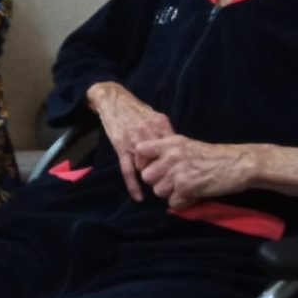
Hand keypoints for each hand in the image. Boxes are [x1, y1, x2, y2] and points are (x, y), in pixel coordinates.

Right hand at [86, 82, 174, 201]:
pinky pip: (128, 170)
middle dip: (166, 174)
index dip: (178, 163)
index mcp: (160, 124)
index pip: (174, 148)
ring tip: (157, 189)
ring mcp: (134, 142)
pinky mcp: (121, 147)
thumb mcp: (155, 116)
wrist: (114, 101)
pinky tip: (139, 197)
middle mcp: (149, 133)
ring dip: (151, 179)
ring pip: (146, 167)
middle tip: (170, 185)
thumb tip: (178, 148)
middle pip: (161, 160)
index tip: (183, 174)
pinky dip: (134, 185)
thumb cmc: (136, 110)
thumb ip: (166, 132)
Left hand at [136, 136, 254, 207]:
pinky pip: (172, 203)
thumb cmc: (213, 156)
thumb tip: (149, 165)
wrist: (237, 164)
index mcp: (171, 142)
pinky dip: (182, 203)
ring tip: (185, 188)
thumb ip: (168, 151)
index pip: (141, 150)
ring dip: (170, 194)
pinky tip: (193, 195)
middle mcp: (171, 156)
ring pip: (158, 191)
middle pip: (147, 176)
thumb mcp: (187, 145)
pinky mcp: (187, 188)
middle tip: (172, 182)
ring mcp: (178, 172)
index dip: (142, 162)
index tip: (152, 168)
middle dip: (157, 182)